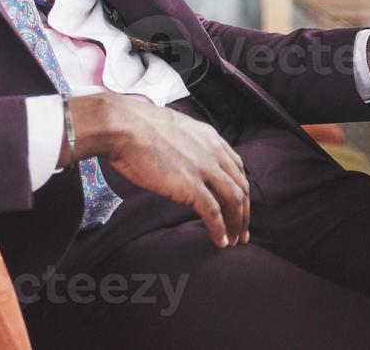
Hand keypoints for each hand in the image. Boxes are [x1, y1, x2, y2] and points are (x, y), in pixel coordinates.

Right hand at [64, 93, 248, 247]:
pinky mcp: (191, 185)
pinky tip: (220, 241)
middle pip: (241, 186)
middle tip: (243, 230)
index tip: (239, 204)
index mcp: (210, 138)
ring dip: (237, 224)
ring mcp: (204, 169)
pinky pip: (213, 213)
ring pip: (233, 201)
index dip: (241, 188)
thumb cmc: (137, 127)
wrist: (125, 127)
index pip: (237, 167)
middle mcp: (213, 152)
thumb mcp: (174, 129)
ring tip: (235, 240)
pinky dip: (220, 229)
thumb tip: (181, 156)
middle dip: (244, 211)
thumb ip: (186, 144)